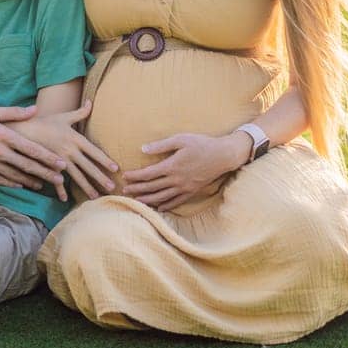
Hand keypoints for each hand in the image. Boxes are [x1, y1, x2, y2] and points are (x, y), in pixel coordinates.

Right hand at [0, 105, 66, 188]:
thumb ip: (13, 113)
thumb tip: (34, 110)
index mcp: (2, 134)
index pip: (30, 149)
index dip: (48, 158)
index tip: (61, 164)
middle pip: (26, 165)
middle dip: (45, 173)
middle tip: (60, 179)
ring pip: (15, 175)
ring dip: (32, 181)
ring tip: (45, 185)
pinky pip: (0, 180)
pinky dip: (13, 183)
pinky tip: (22, 185)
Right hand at [14, 103, 117, 200]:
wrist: (24, 129)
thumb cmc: (46, 122)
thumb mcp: (64, 116)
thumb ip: (80, 112)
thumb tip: (91, 102)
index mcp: (75, 138)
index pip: (94, 151)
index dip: (105, 160)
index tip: (115, 168)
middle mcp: (69, 150)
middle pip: (88, 166)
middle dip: (100, 178)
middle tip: (112, 187)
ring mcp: (60, 159)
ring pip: (76, 176)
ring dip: (86, 187)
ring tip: (96, 196)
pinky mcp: (50, 165)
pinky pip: (57, 179)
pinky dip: (60, 190)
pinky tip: (66, 199)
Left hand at [123, 132, 249, 212]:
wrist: (223, 155)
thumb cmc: (202, 144)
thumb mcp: (181, 139)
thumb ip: (161, 145)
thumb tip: (143, 149)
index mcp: (172, 166)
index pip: (148, 174)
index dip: (135, 176)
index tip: (125, 176)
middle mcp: (176, 180)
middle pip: (152, 187)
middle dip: (137, 189)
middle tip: (124, 190)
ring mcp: (185, 188)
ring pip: (162, 197)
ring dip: (148, 200)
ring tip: (136, 201)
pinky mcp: (192, 191)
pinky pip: (177, 202)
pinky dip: (166, 206)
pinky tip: (159, 208)